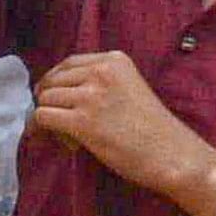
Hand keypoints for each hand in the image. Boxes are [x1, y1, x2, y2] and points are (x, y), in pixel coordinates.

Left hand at [30, 51, 215, 215]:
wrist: (173, 155)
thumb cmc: (154, 129)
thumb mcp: (128, 88)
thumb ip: (99, 83)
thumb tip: (57, 92)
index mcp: (114, 60)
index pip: (68, 64)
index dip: (57, 84)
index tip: (59, 102)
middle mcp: (101, 71)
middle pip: (52, 80)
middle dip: (51, 103)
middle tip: (64, 126)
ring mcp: (91, 95)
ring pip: (45, 99)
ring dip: (50, 119)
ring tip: (72, 138)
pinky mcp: (83, 121)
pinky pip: (43, 117)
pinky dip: (45, 132)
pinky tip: (70, 145)